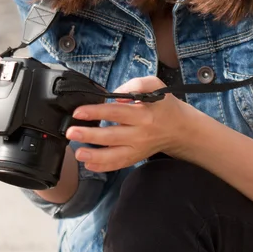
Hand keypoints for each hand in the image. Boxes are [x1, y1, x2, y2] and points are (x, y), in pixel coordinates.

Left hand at [65, 76, 191, 172]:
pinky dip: (103, 166)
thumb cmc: (165, 105)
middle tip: (71, 132)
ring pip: (114, 155)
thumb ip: (136, 84)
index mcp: (144, 114)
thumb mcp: (155, 85)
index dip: (96, 111)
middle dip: (89, 135)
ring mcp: (138, 148)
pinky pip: (119, 164)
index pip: (116, 112)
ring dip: (94, 155)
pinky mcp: (136, 157)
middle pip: (112, 136)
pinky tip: (89, 164)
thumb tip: (116, 95)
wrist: (181, 129)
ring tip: (78, 153)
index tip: (79, 112)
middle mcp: (140, 134)